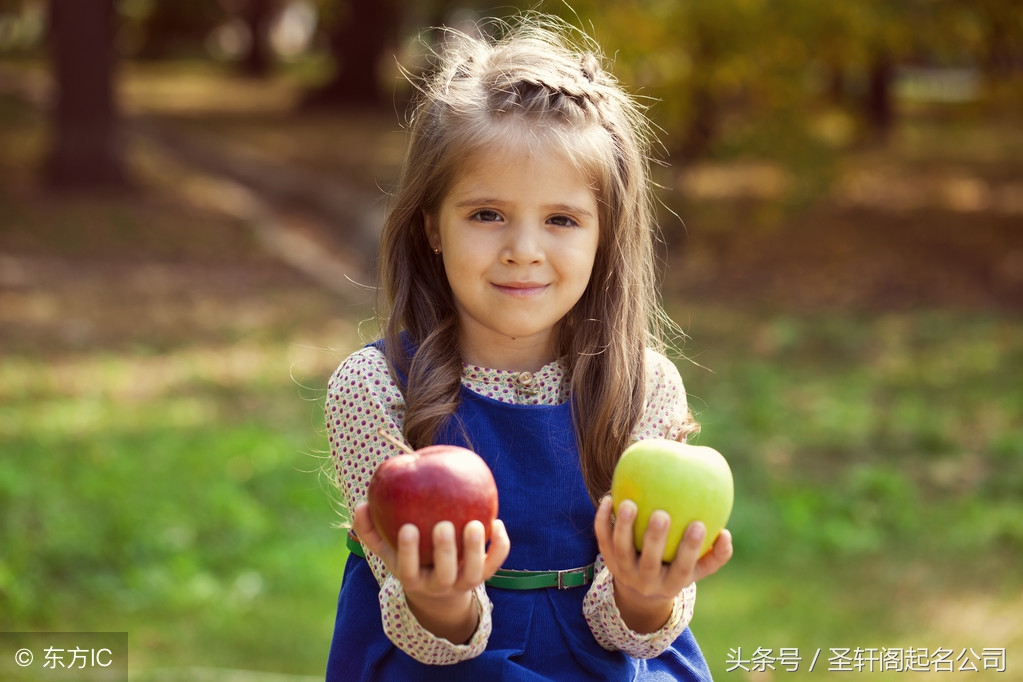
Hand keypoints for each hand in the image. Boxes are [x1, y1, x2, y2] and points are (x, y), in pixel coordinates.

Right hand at [352, 501, 509, 641]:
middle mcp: (440, 585)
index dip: (408, 552)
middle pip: (444, 575)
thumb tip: (360, 504)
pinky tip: (498, 522)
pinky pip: (495, 563)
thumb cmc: (409, 558)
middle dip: (445, 552)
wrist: (439, 590)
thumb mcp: (388, 549)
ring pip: (473, 573)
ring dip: (476, 550)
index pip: (408, 570)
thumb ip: (371, 529)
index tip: (407, 528)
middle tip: (444, 525)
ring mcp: (463, 583)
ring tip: (475, 524)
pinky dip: (500, 546)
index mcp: (414, 579)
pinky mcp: (484, 576)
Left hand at [594, 496, 732, 632]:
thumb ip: (715, 554)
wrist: (640, 591)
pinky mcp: (608, 561)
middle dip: (655, 539)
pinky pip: (603, 540)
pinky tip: (608, 499)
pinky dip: (603, 521)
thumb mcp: (697, 569)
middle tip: (662, 514)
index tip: (699, 524)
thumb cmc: (677, 569)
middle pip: (649, 562)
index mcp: (671, 584)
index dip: (690, 549)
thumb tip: (726, 533)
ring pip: (622, 550)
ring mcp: (624, 572)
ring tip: (629, 503)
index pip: (683, 569)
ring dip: (624, 527)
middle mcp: (646, 582)